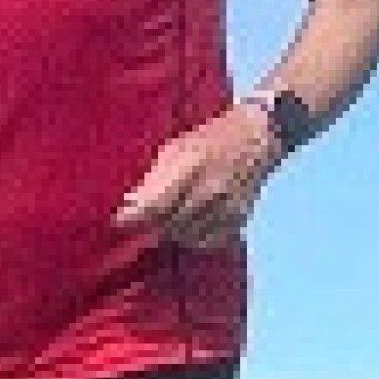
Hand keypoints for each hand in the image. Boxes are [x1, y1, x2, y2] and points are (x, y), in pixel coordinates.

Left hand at [112, 104, 277, 247]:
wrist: (259, 137)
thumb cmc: (211, 137)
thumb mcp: (178, 146)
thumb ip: (155, 177)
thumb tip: (130, 206)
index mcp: (192, 164)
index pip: (155, 203)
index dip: (133, 216)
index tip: (119, 220)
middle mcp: (210, 188)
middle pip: (167, 222)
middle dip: (151, 222)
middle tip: (143, 216)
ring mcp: (227, 206)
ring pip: (185, 235)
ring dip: (171, 230)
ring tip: (167, 217)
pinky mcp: (238, 219)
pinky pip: (206, 241)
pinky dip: (193, 237)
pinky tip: (189, 224)